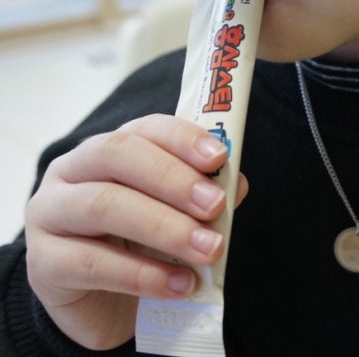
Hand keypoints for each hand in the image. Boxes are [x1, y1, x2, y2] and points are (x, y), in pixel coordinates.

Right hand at [25, 114, 248, 350]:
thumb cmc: (143, 248)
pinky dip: (143, 275)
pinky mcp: (43, 264)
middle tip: (215, 206)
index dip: (182, 139)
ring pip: (102, 205)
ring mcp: (49, 214)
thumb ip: (203, 197)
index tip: (219, 158)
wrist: (106, 308)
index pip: (144, 128)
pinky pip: (92, 264)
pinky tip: (180, 285)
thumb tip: (237, 185)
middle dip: (172, 178)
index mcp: (109, 150)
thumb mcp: (178, 217)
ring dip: (164, 227)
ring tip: (208, 250)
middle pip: (117, 155)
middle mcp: (72, 171)